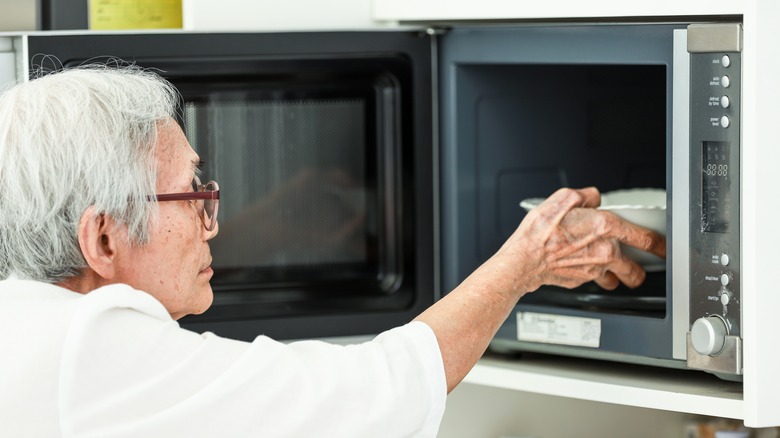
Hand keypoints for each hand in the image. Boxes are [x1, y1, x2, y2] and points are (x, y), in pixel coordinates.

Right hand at [496, 187, 665, 291]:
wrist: (523, 260)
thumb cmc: (540, 232)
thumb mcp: (562, 199)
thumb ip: (585, 196)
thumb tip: (592, 198)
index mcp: (605, 228)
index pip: (644, 238)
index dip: (659, 244)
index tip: (664, 247)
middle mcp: (604, 251)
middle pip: (636, 270)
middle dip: (640, 270)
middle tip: (639, 267)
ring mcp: (594, 270)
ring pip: (617, 279)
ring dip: (618, 277)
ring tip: (614, 272)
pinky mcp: (581, 281)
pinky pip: (595, 280)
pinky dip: (593, 276)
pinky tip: (583, 267)